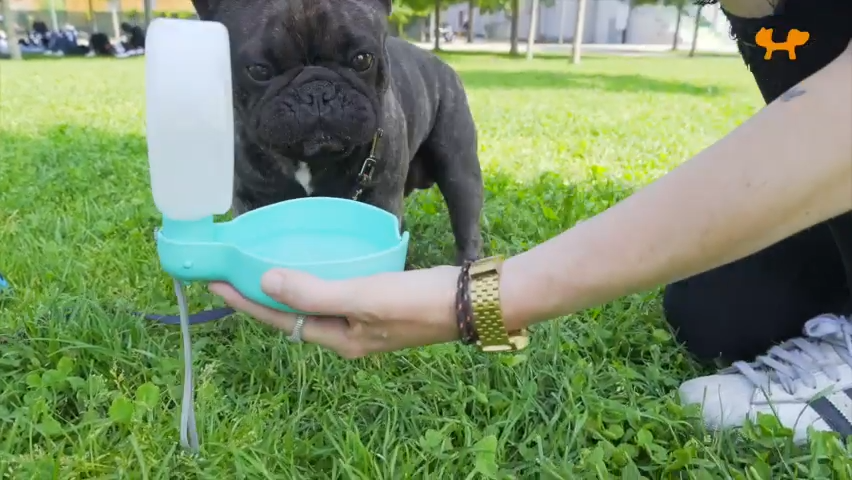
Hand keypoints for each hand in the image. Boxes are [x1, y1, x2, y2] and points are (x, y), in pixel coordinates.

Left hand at [208, 266, 460, 357]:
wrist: (469, 300)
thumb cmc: (416, 301)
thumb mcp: (362, 297)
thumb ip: (313, 292)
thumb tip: (264, 283)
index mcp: (338, 340)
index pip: (278, 319)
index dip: (244, 301)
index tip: (214, 280)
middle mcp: (346, 335)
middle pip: (291, 314)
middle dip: (258, 295)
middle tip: (230, 270)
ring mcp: (362, 320)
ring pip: (312, 302)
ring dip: (285, 285)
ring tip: (260, 263)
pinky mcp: (378, 303)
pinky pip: (333, 291)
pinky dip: (314, 277)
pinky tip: (313, 260)